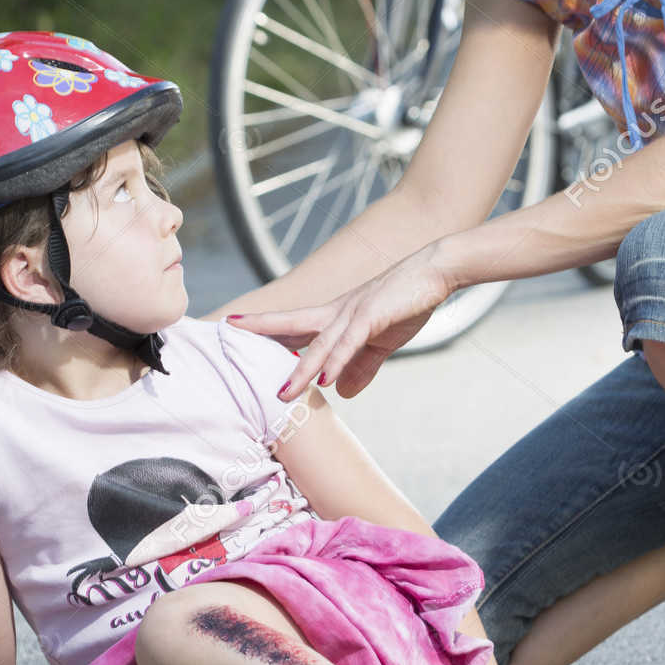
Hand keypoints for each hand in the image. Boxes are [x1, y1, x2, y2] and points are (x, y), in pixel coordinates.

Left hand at [227, 247, 450, 399]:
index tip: (235, 332)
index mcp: (335, 317)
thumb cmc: (406, 301)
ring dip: (301, 370)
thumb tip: (342, 392)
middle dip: (261, 333)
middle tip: (228, 335)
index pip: (292, 326)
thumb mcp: (381, 341)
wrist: (435, 271)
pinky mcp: (374, 316)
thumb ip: (361, 366)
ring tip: (282, 393)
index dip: (265, 330)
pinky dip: (336, 362)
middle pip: (291, 325)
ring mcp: (354, 313)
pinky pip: (350, 343)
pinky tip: (324, 380)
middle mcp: (337, 312)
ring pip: (320, 345)